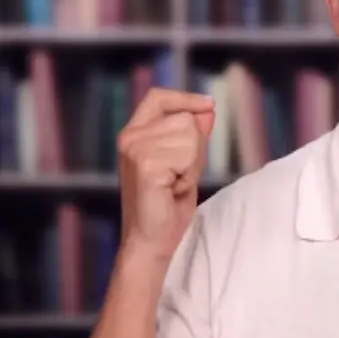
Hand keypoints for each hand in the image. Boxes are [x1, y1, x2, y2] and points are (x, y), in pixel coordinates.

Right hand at [116, 87, 215, 261]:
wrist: (152, 239)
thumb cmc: (167, 204)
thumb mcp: (185, 161)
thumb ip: (192, 134)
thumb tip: (206, 109)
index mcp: (134, 133)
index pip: (158, 97)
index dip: (185, 98)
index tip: (208, 105)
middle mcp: (130, 137)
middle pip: (185, 119)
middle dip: (195, 148)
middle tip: (179, 175)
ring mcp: (135, 149)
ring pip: (190, 136)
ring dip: (192, 163)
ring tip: (175, 183)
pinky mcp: (145, 164)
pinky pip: (187, 154)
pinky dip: (189, 174)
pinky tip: (173, 189)